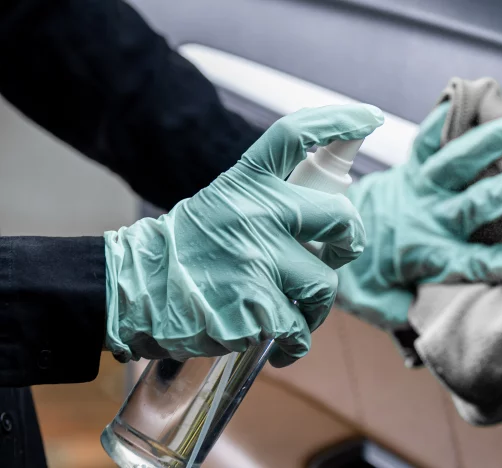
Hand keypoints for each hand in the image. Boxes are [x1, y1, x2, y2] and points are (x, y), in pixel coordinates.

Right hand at [103, 104, 384, 366]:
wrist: (129, 296)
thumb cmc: (184, 255)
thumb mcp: (220, 207)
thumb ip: (268, 205)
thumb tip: (327, 219)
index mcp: (244, 184)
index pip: (294, 135)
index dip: (338, 121)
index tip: (369, 117)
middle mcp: (255, 214)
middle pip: (342, 218)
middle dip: (350, 242)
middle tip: (338, 254)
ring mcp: (257, 260)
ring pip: (325, 285)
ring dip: (315, 308)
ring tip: (291, 315)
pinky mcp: (256, 308)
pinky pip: (299, 329)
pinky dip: (292, 343)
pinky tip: (275, 343)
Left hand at [337, 103, 501, 327]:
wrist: (321, 231)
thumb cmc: (358, 270)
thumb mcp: (380, 302)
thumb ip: (407, 310)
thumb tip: (431, 321)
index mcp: (427, 254)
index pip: (472, 262)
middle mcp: (426, 217)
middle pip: (472, 205)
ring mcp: (418, 187)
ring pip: (454, 162)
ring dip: (487, 142)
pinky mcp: (409, 165)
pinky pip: (426, 138)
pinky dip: (443, 118)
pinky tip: (464, 98)